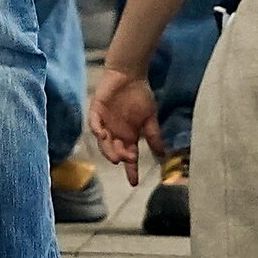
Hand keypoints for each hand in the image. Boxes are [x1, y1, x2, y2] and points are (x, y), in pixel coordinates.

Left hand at [87, 66, 161, 185]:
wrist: (130, 75)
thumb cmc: (140, 96)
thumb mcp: (150, 118)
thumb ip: (153, 136)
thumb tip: (163, 154)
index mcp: (128, 137)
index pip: (129, 157)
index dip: (131, 170)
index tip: (134, 182)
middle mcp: (115, 134)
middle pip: (115, 151)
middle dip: (120, 157)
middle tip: (127, 158)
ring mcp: (104, 124)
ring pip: (103, 142)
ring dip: (108, 149)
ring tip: (116, 155)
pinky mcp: (96, 112)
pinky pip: (94, 124)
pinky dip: (97, 130)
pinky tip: (103, 134)